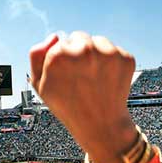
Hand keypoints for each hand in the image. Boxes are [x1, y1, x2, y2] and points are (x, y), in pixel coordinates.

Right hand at [29, 31, 137, 162]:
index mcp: (59, 54)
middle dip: (79, 52)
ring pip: (97, 41)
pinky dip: (112, 63)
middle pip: (79, 37)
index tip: (65, 76)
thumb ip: (36, 56)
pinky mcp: (125, 58)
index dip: (61, 59)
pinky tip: (107, 80)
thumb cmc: (66, 105)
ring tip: (94, 79)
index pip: (60, 42)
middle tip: (80, 77)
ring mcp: (107, 53)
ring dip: (96, 54)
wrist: (100, 125)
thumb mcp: (39, 85)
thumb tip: (54, 37)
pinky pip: (115, 51)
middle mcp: (84, 49)